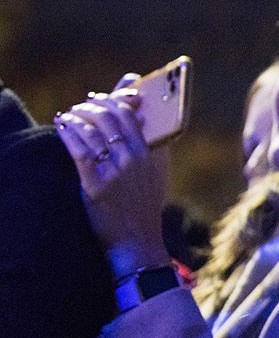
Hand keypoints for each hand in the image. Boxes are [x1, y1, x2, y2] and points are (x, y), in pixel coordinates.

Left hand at [54, 78, 170, 276]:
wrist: (138, 240)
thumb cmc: (145, 207)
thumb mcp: (158, 175)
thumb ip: (154, 148)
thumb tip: (143, 121)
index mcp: (152, 155)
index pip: (132, 116)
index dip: (115, 100)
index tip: (102, 96)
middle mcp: (136, 160)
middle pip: (111, 118)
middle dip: (93, 105)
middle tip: (82, 105)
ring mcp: (116, 172)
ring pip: (93, 130)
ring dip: (77, 116)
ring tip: (68, 115)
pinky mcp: (96, 185)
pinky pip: (80, 150)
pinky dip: (69, 133)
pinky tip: (62, 126)